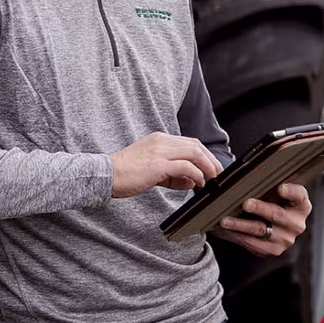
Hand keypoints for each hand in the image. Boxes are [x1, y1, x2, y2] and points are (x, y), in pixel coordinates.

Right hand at [109, 132, 224, 197]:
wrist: (105, 175)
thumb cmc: (125, 174)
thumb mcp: (153, 171)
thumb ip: (172, 175)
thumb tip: (191, 181)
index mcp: (159, 139)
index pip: (189, 142)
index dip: (204, 154)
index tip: (212, 167)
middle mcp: (161, 141)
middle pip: (195, 145)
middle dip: (210, 159)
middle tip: (218, 173)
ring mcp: (160, 151)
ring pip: (194, 152)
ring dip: (207, 166)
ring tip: (213, 178)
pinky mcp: (158, 165)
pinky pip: (186, 167)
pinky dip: (196, 174)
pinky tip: (198, 183)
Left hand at [213, 182, 311, 256]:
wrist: (272, 225)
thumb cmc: (272, 201)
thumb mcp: (276, 191)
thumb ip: (270, 183)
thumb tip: (252, 171)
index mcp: (301, 204)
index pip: (299, 195)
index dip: (290, 191)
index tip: (280, 188)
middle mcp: (296, 223)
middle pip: (277, 214)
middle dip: (259, 208)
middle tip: (245, 204)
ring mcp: (285, 239)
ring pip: (260, 231)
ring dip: (240, 225)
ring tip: (225, 220)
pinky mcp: (273, 250)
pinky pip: (252, 244)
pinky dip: (236, 236)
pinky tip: (225, 230)